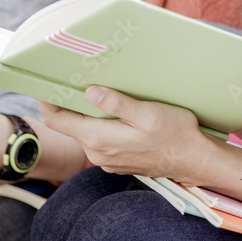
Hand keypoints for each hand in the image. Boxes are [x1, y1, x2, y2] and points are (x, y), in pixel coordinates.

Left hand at [40, 86, 214, 184]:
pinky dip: (101, 126)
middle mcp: (98, 153)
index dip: (48, 102)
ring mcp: (107, 160)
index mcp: (99, 140)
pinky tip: (116, 114)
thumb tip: (89, 92)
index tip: (47, 84)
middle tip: (77, 80)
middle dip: (71, 104)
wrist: (194, 159)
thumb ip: (116, 104)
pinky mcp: (118, 161)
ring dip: (88, 115)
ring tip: (98, 93)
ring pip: (87, 133)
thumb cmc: (175, 134)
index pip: (58, 121)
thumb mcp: (148, 113)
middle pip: (72, 126)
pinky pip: (101, 141)